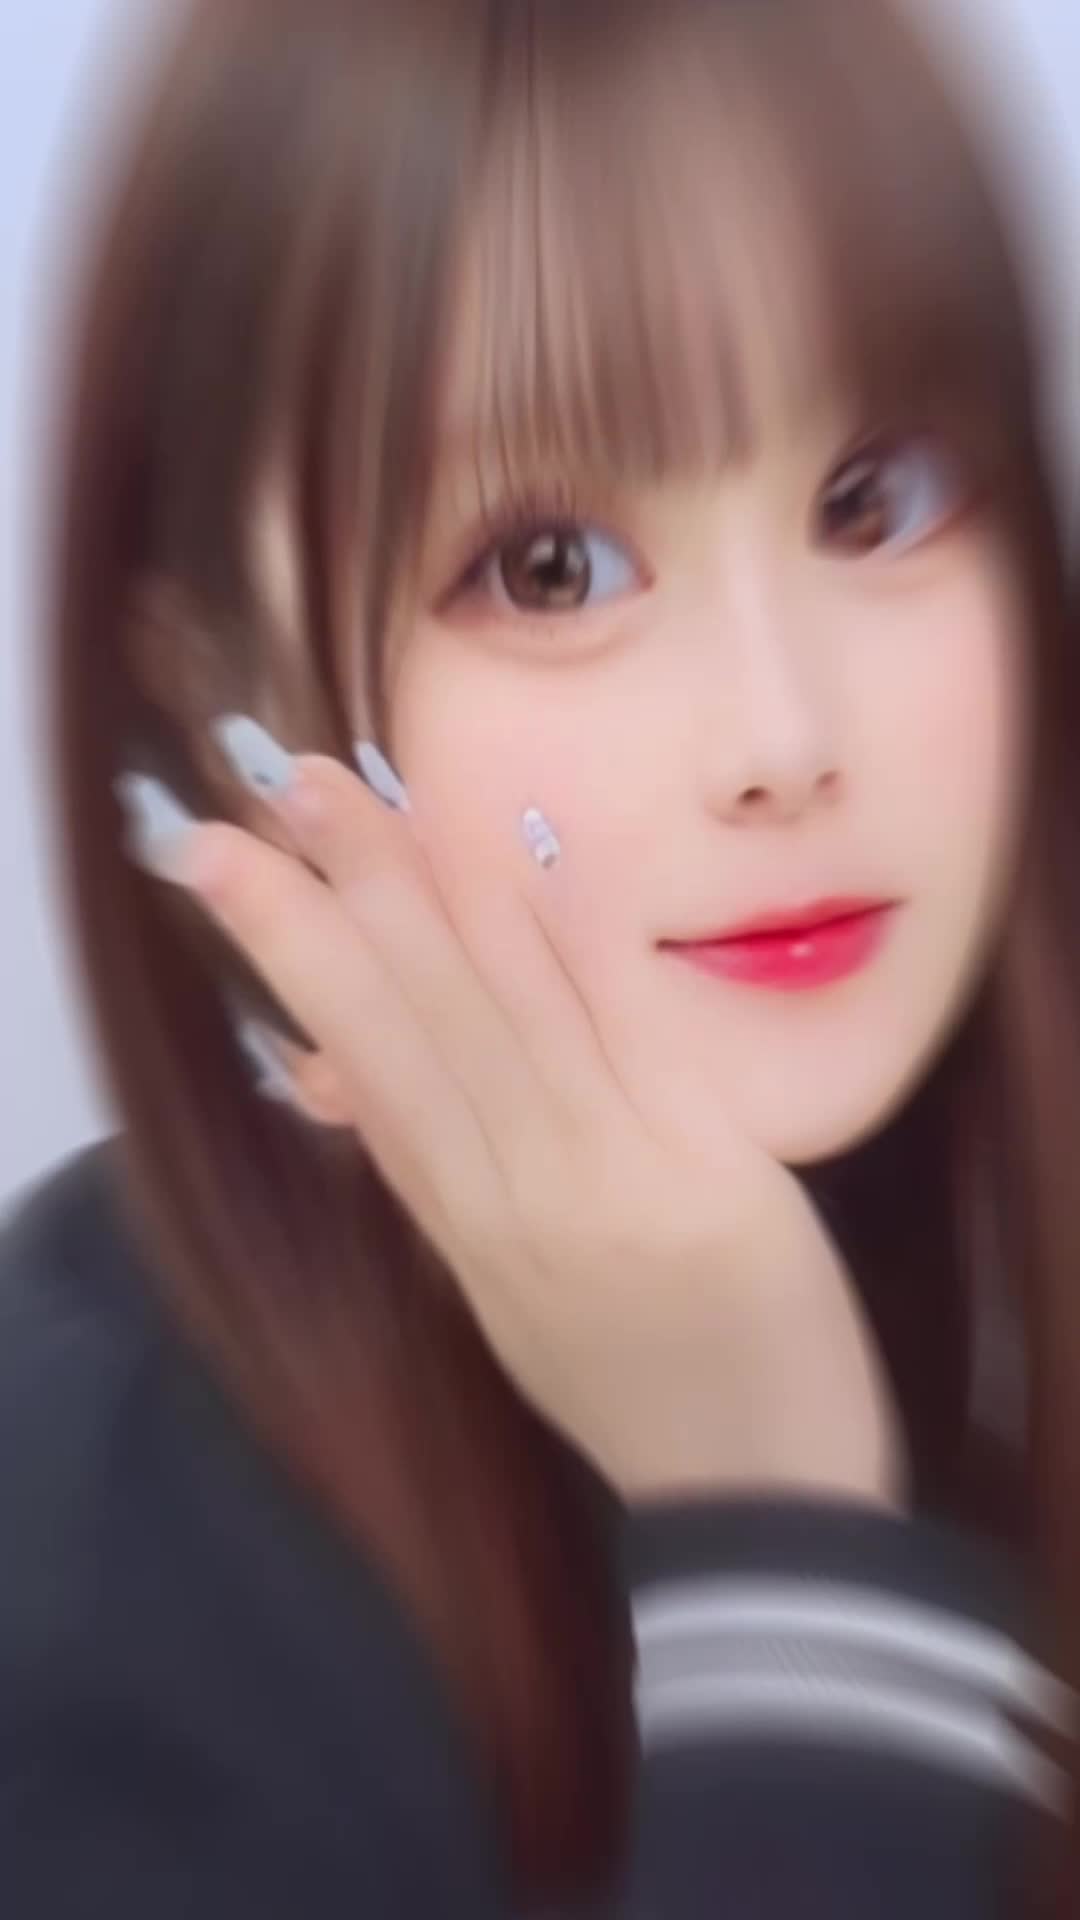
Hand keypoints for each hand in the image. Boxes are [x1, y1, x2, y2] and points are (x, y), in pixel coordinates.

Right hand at [120, 734, 905, 1507]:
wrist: (762, 1500)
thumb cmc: (631, 1391)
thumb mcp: (500, 1298)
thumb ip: (435, 1181)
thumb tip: (332, 1071)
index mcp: (459, 1226)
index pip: (361, 1061)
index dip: (288, 954)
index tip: (227, 860)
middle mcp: (512, 1192)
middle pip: (410, 1018)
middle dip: (337, 892)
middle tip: (272, 782)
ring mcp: (606, 1176)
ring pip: (496, 1011)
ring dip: (426, 887)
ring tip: (360, 789)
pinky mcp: (704, 1167)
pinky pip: (622, 1032)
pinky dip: (570, 942)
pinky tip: (527, 856)